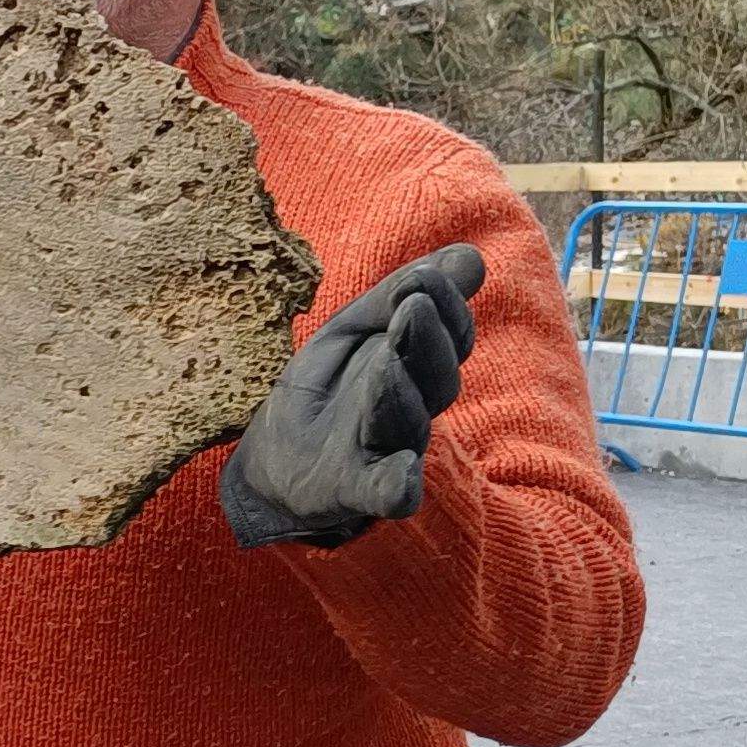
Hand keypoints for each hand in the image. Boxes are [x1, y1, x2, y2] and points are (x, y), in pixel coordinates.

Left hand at [220, 245, 486, 547]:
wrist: (275, 459)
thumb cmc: (329, 388)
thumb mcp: (354, 331)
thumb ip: (401, 295)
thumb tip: (471, 254)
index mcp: (415, 369)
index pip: (448, 340)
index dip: (447, 311)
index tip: (432, 277)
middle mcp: (411, 409)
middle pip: (436, 380)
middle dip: (427, 343)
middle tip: (414, 308)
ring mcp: (386, 449)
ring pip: (409, 424)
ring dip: (401, 393)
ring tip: (389, 363)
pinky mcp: (357, 488)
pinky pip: (388, 491)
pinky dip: (398, 486)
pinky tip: (404, 478)